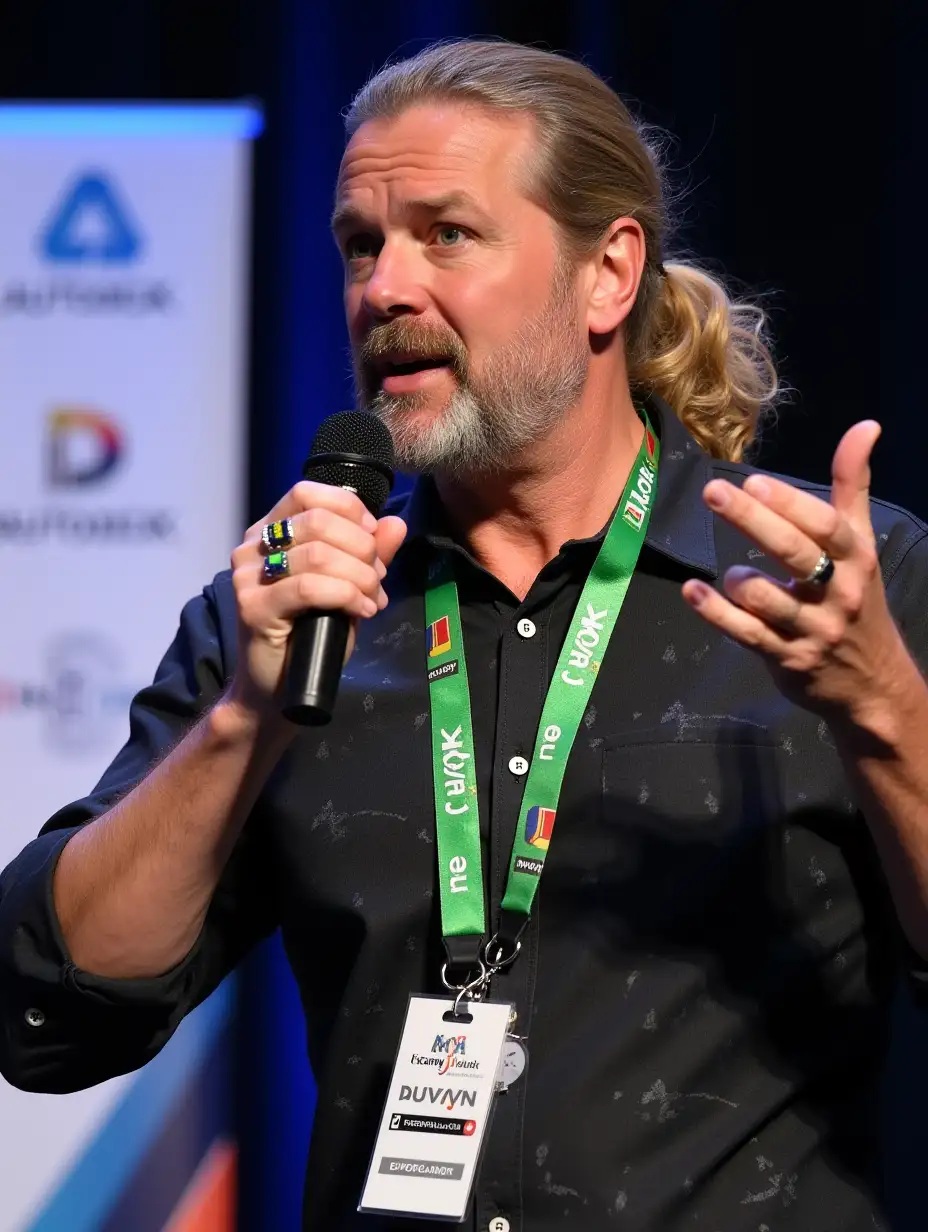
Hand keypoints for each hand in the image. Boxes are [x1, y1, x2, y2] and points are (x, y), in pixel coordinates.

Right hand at [229, 482, 406, 718]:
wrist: (278, 689)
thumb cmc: (311, 635)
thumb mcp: (347, 587)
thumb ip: (368, 555)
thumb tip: (395, 523)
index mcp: (270, 530)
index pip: (307, 493)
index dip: (349, 510)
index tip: (372, 538)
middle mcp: (252, 547)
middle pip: (318, 521)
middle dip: (362, 548)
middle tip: (377, 578)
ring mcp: (248, 577)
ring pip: (317, 554)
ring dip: (360, 576)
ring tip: (372, 599)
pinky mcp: (253, 608)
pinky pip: (310, 588)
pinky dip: (346, 596)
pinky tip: (361, 611)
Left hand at [682, 421, 912, 730]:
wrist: (872, 683)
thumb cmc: (857, 599)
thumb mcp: (861, 543)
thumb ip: (853, 486)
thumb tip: (866, 426)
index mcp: (856, 559)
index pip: (826, 527)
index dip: (792, 504)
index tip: (757, 481)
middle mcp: (837, 593)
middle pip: (794, 553)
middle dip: (753, 521)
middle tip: (715, 492)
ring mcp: (811, 629)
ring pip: (770, 600)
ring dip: (742, 581)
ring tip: (731, 572)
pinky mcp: (785, 658)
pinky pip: (746, 634)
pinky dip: (716, 613)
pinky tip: (692, 591)